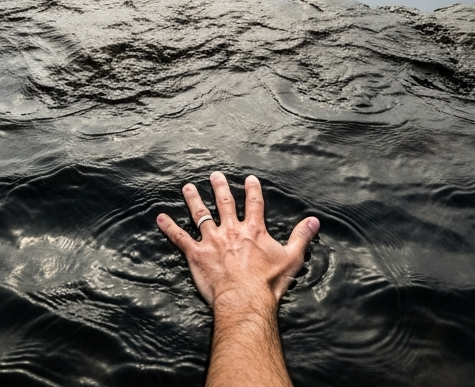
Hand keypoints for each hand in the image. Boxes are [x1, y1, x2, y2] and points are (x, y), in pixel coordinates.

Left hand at [156, 172, 320, 311]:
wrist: (245, 299)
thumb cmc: (268, 282)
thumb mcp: (291, 258)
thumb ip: (301, 237)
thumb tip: (314, 221)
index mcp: (253, 230)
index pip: (254, 204)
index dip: (253, 190)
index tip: (250, 179)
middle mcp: (232, 230)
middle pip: (225, 203)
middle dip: (219, 187)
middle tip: (214, 175)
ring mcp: (212, 241)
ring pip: (201, 215)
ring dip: (193, 200)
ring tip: (187, 188)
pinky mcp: (196, 254)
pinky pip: (180, 237)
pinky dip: (169, 227)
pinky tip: (160, 217)